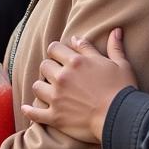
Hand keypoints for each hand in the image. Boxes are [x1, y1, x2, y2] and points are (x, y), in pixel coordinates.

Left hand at [23, 29, 135, 144]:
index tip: (60, 57)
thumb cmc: (122, 90)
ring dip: (42, 87)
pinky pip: (35, 113)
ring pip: (37, 86)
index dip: (56, 51)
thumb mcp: (120, 64)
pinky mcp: (55, 116)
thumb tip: (115, 30)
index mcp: (76, 62)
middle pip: (44, 65)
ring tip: (48, 90)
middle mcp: (63, 77)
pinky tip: (27, 108)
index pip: (54, 48)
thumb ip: (113, 47)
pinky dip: (30, 111)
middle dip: (49, 68)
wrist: (120, 117)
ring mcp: (56, 97)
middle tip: (57, 75)